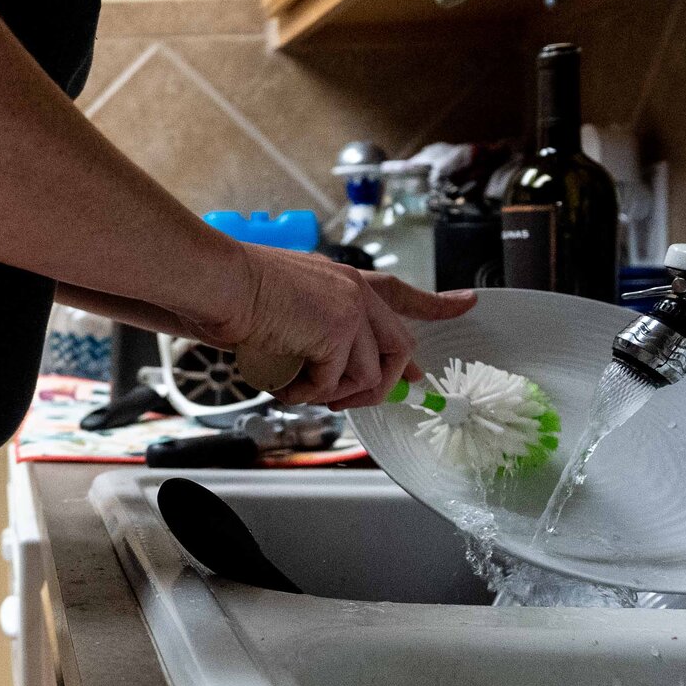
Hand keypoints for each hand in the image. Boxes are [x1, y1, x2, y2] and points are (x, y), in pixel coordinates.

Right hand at [194, 243, 476, 410]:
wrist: (219, 282)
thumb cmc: (231, 293)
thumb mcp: (284, 309)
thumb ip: (315, 333)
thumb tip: (330, 379)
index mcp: (341, 281)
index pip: (399, 292)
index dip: (435, 303)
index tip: (466, 303)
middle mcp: (354, 291)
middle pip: (398, 348)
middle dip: (380, 386)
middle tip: (349, 403)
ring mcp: (351, 310)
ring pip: (370, 375)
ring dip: (333, 394)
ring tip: (298, 389)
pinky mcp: (340, 331)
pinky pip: (337, 383)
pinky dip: (308, 394)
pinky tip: (284, 383)